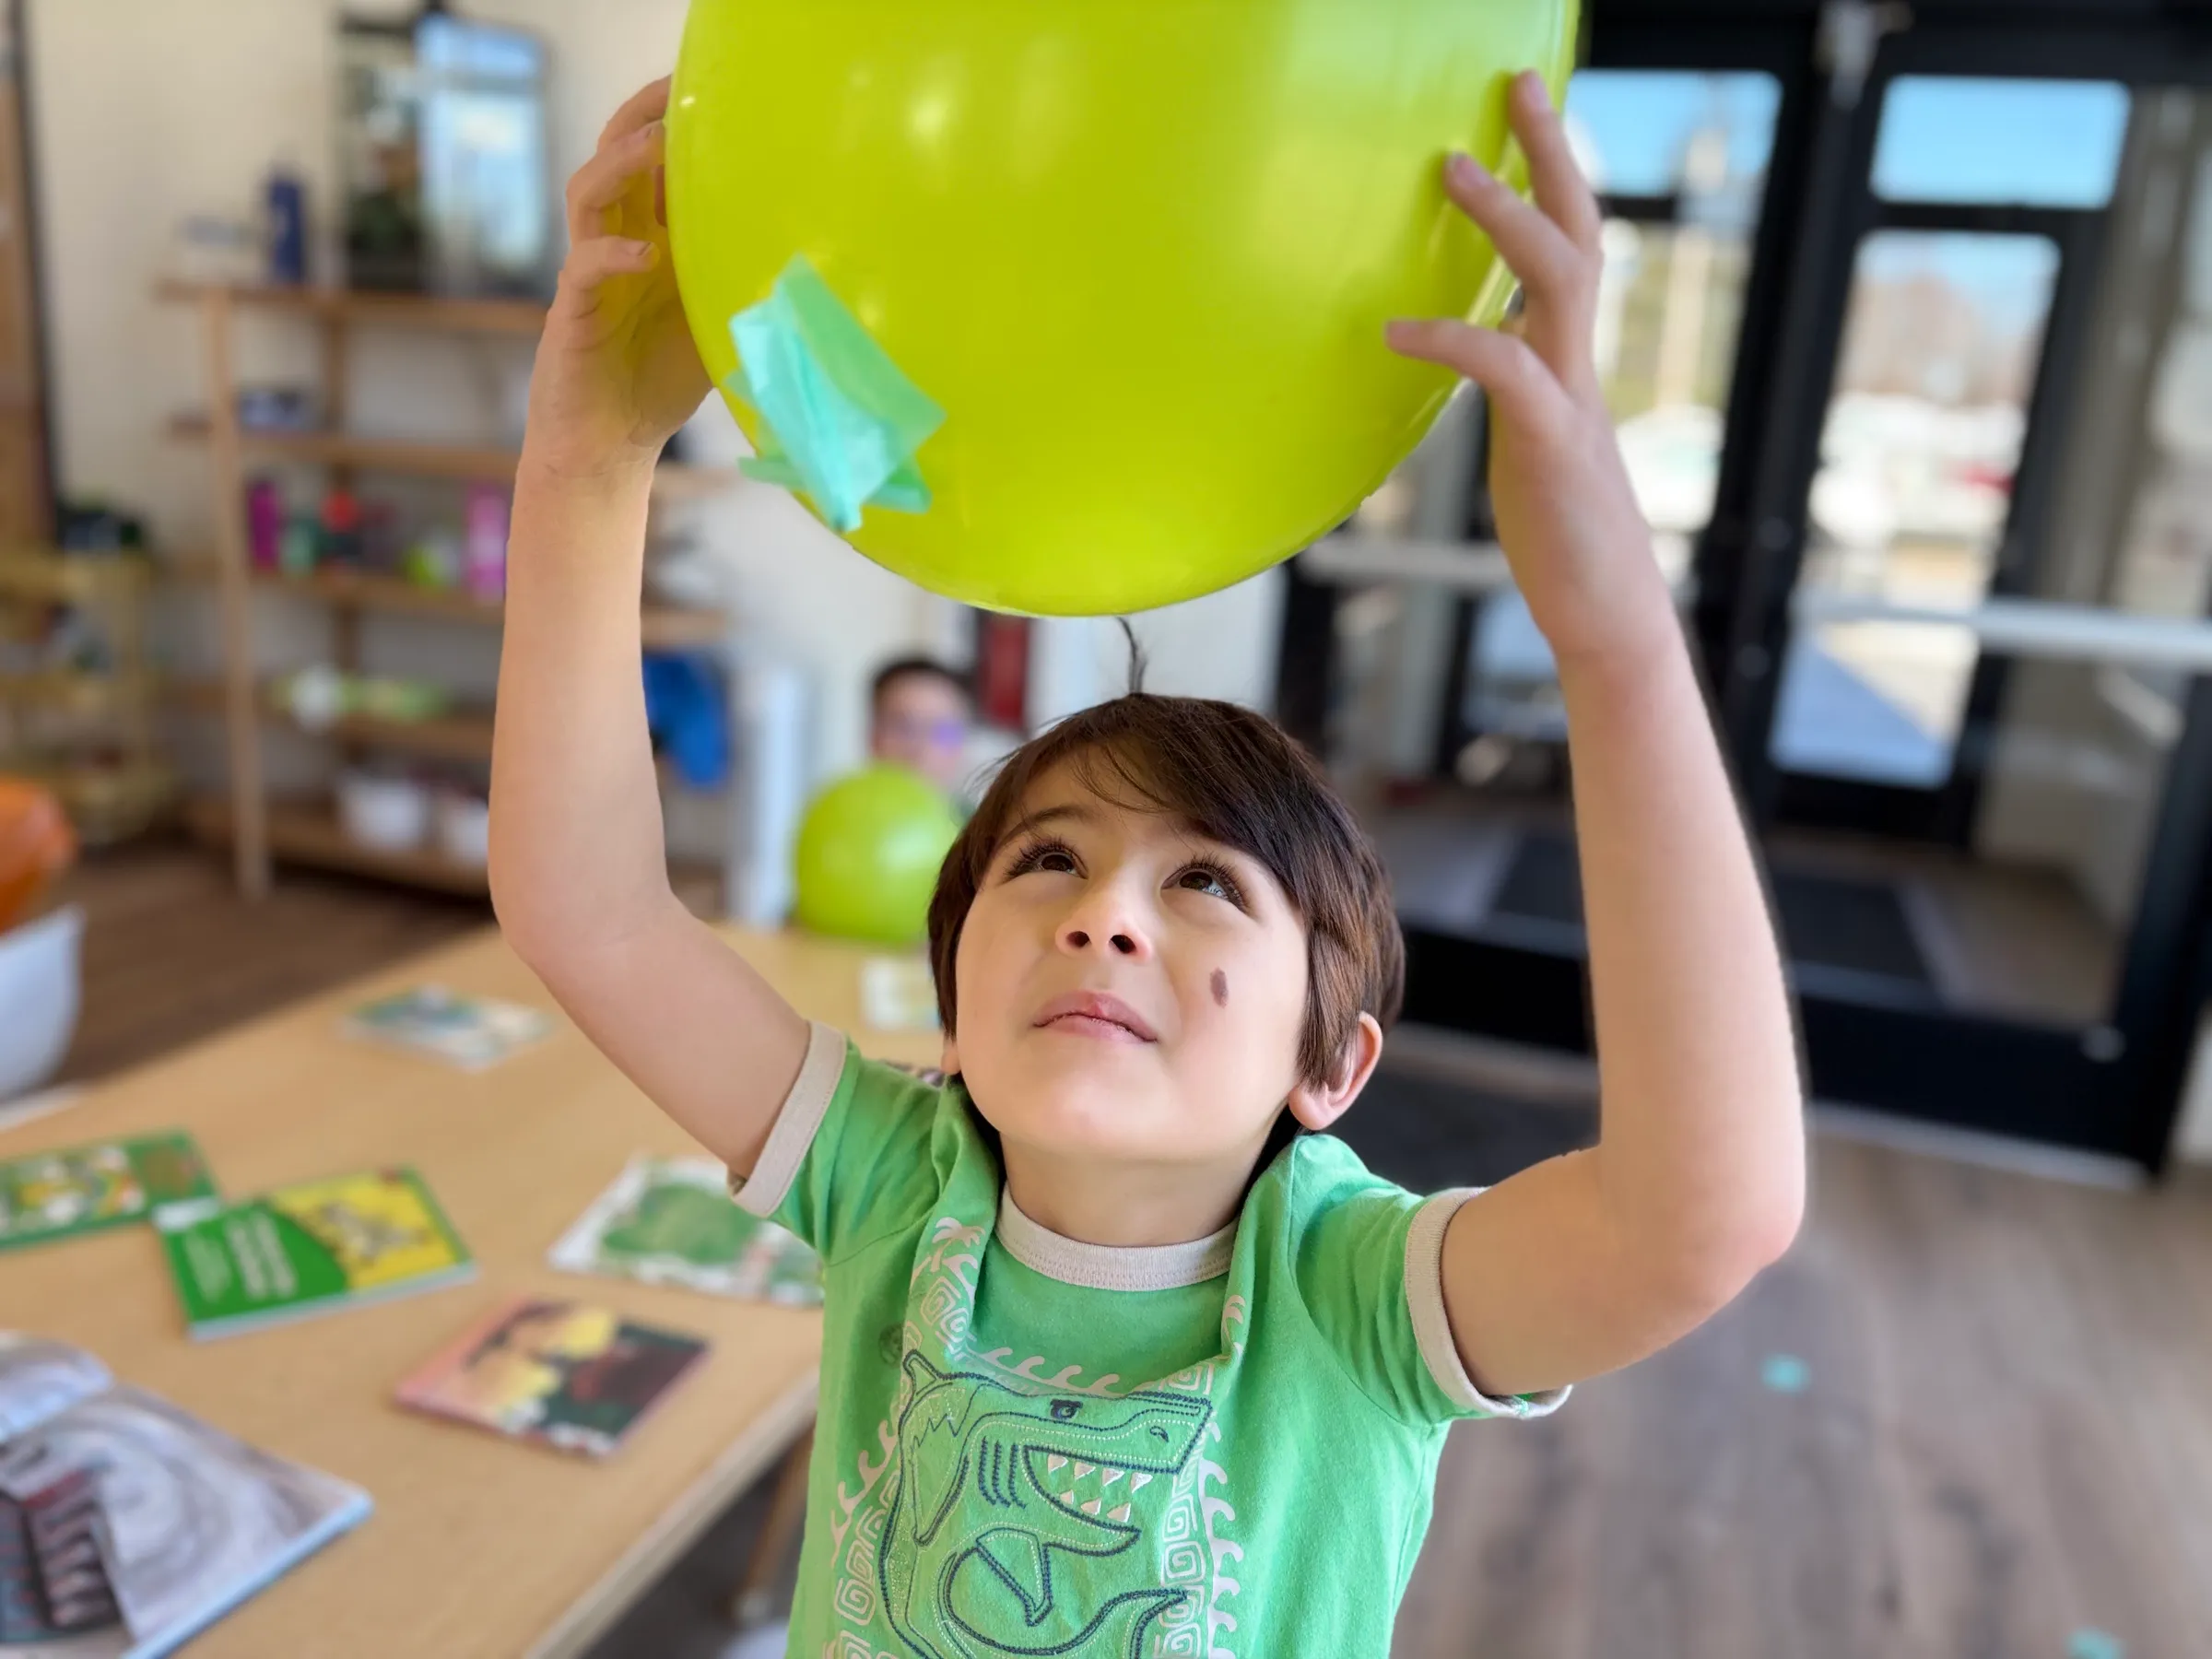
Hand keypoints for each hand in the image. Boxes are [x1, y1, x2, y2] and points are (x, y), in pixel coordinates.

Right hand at [524, 78, 711, 487]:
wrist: (610, 442)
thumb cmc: (662, 381)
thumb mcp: (719, 320)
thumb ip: (744, 281)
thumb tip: (817, 263)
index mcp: (650, 238)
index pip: (657, 164)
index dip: (679, 127)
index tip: (721, 97)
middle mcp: (616, 242)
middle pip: (615, 157)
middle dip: (643, 118)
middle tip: (676, 90)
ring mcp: (590, 273)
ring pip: (588, 194)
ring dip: (622, 166)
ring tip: (657, 148)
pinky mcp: (572, 311)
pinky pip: (583, 266)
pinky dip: (612, 254)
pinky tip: (646, 253)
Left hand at [1388, 71, 1671, 672]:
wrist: (1609, 620)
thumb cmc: (1564, 543)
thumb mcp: (1527, 451)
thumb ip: (1507, 397)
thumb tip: (1475, 360)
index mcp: (1569, 362)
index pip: (1570, 246)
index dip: (1551, 177)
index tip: (1519, 117)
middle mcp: (1578, 364)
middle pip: (1579, 230)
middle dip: (1551, 153)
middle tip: (1518, 82)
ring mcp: (1570, 398)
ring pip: (1556, 278)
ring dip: (1505, 217)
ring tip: (1451, 165)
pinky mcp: (1548, 442)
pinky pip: (1504, 367)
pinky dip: (1451, 338)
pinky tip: (1394, 330)